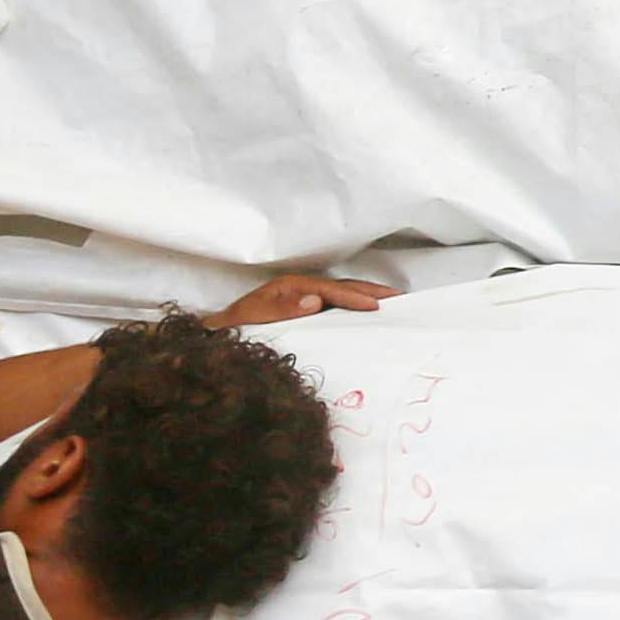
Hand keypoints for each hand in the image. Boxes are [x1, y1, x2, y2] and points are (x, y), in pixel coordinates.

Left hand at [221, 272, 398, 326]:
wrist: (218, 333)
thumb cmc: (234, 327)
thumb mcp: (252, 317)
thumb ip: (280, 308)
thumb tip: (315, 300)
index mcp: (291, 288)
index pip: (330, 291)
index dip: (353, 297)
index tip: (376, 306)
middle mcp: (301, 289)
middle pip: (342, 286)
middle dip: (372, 290)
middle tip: (401, 297)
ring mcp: (305, 299)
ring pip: (342, 294)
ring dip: (368, 296)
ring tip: (394, 302)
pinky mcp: (306, 310)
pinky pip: (337, 306)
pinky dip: (356, 306)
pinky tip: (368, 315)